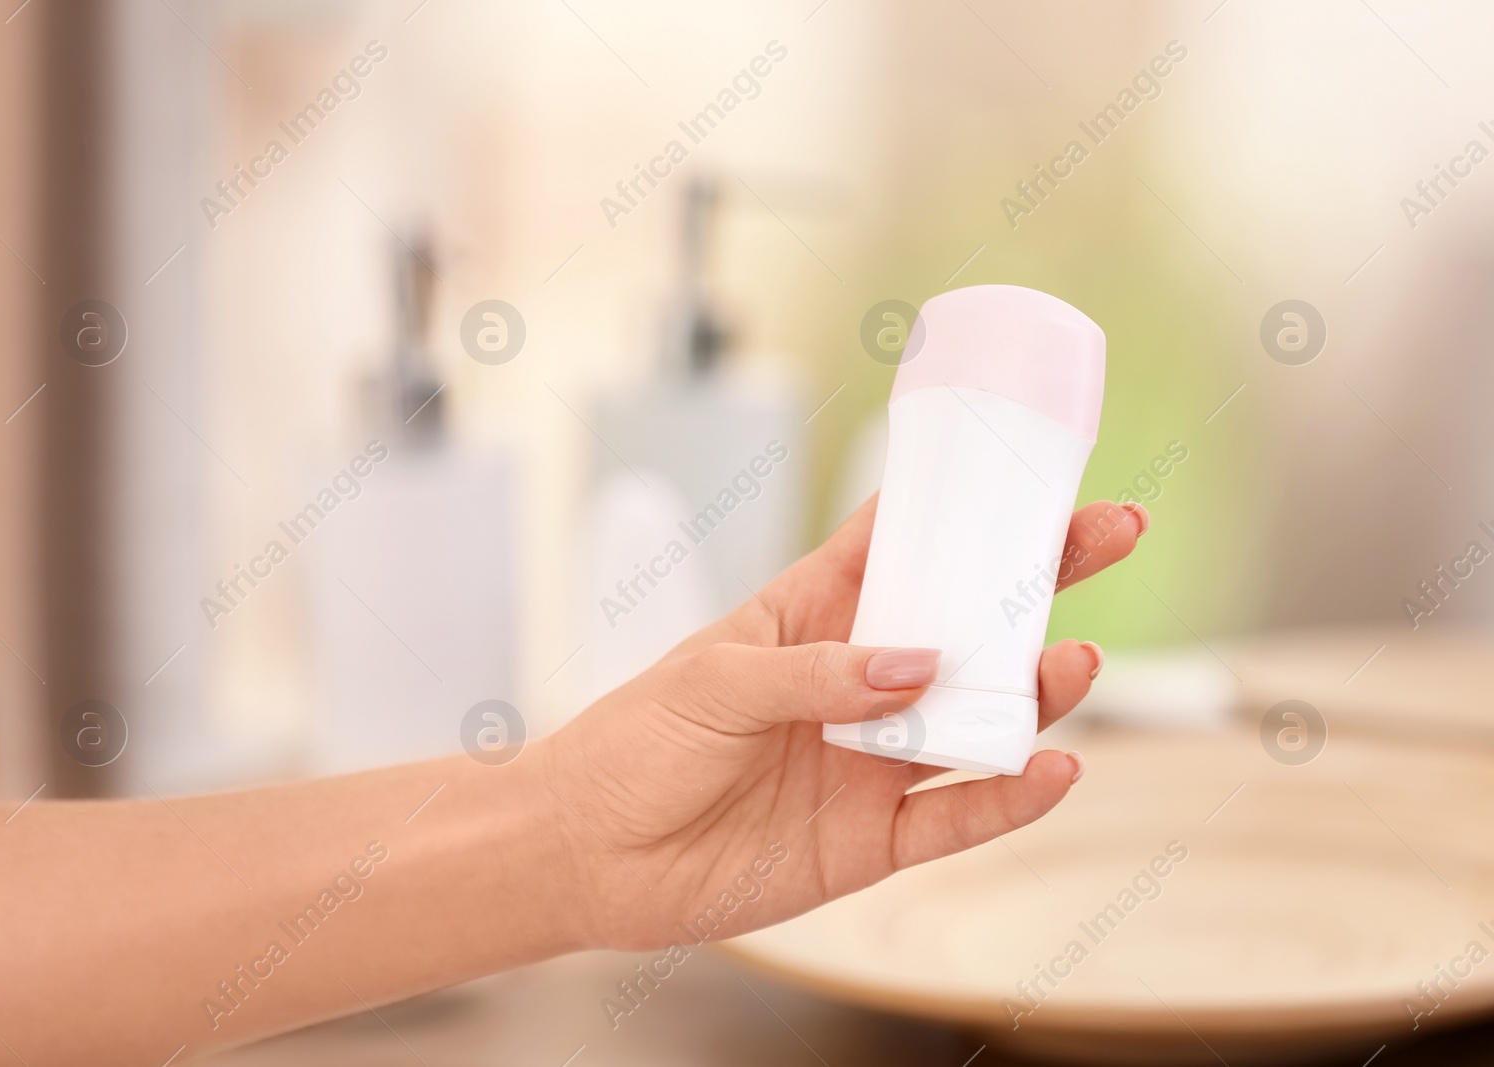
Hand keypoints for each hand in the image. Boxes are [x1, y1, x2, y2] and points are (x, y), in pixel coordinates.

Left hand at [533, 495, 1146, 950]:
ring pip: (977, 718)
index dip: (969, 511)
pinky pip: (958, 817)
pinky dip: (1009, 797)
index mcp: (814, 617)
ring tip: (1072, 662)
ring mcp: (873, 761)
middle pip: (967, 623)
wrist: (587, 855)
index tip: (1037, 475)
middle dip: (1039, 579)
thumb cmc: (634, 743)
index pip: (904, 548)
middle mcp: (859, 683)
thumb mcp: (714, 680)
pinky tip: (1053, 768)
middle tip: (1111, 535)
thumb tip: (920, 664)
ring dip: (1033, 690)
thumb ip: (817, 671)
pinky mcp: (873, 840)